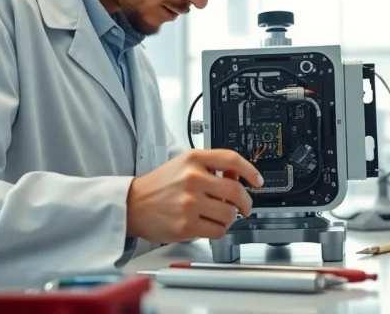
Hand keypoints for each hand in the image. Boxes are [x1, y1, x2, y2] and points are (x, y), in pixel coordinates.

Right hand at [125, 149, 263, 243]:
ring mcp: (189, 202)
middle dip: (245, 202)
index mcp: (193, 159)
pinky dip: (219, 230)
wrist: (132, 205)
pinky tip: (210, 225)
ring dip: (230, 218)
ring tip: (220, 216)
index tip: (257, 180)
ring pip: (229, 213)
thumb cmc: (158, 186)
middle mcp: (192, 178)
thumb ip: (210, 167)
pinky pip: (218, 230)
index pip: (231, 159)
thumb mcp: (183, 165)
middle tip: (245, 207)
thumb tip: (238, 176)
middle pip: (236, 191)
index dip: (250, 170)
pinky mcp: (186, 225)